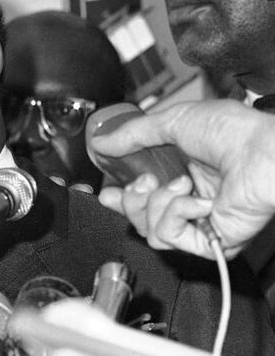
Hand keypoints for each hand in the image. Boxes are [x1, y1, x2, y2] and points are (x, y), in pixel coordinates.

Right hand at [93, 100, 274, 258]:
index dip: (121, 196)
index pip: (143, 194)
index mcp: (183, 170)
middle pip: (139, 216)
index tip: (108, 191)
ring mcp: (200, 220)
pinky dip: (176, 212)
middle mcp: (191, 198)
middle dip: (130, 200)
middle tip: (143, 183)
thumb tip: (101, 142)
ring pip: (149, 230)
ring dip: (154, 204)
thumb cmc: (233, 132)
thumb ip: (132, 134)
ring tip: (177, 183)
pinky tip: (195, 198)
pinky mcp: (209, 240)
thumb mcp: (172, 121)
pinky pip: (170, 235)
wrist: (263, 152)